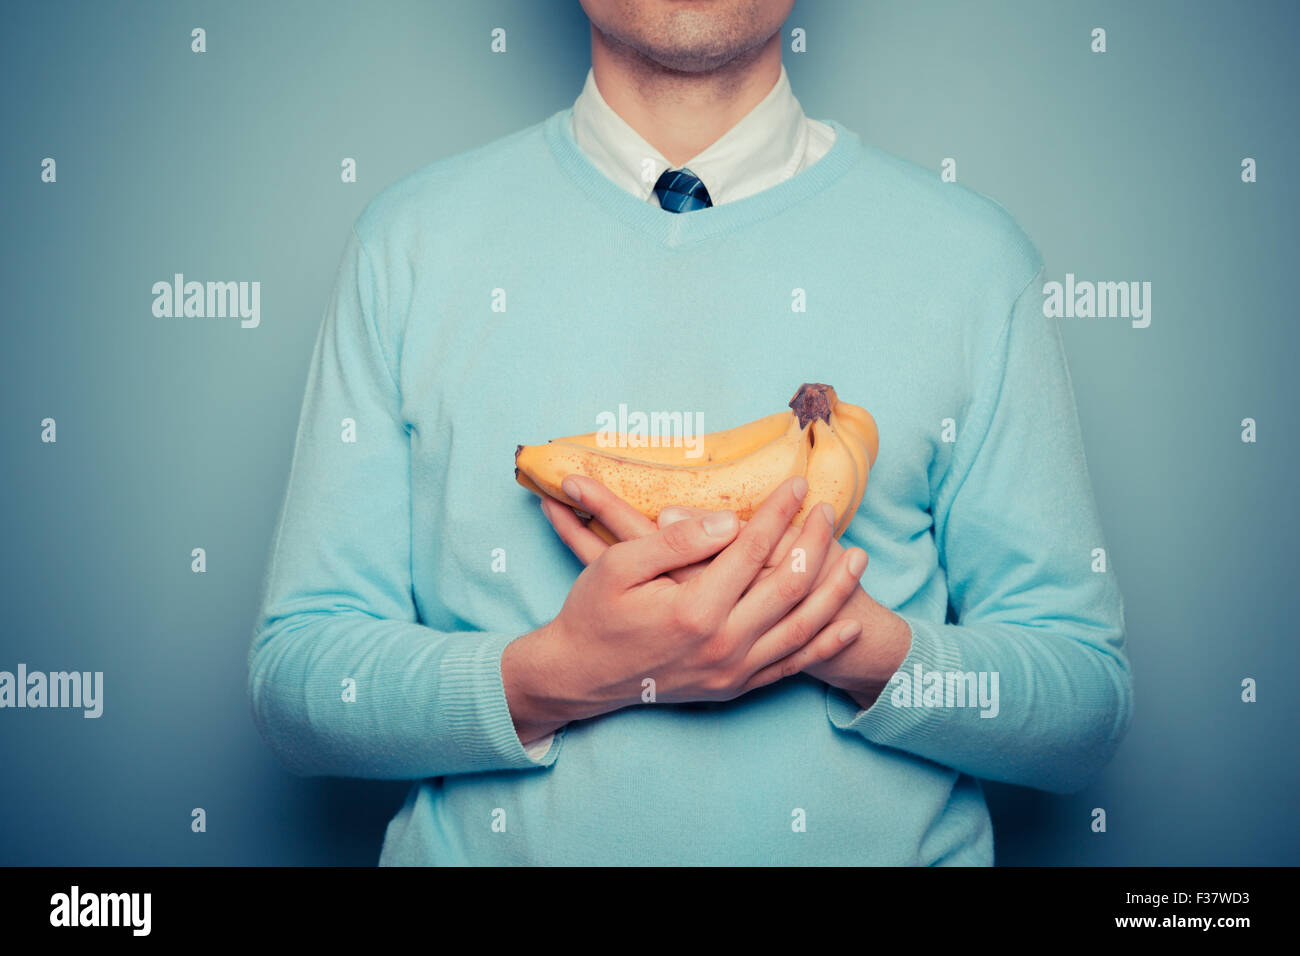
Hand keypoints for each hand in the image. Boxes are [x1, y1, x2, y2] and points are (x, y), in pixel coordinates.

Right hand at [503, 476, 867, 743]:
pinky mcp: (732, 688)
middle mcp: (721, 645)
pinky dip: (823, 644)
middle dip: (815, 544)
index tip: (798, 484)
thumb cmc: (593, 612)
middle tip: (829, 511)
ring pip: (801, 628)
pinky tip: (846, 623)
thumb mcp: (618, 565)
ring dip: (835, 591)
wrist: (578, 677)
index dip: (779, 512)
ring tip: (858, 557)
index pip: (752, 548)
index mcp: (694, 609)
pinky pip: (790, 666)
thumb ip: (676, 541)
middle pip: (788, 586)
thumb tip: (729, 520)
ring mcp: (730, 671)